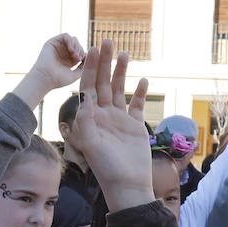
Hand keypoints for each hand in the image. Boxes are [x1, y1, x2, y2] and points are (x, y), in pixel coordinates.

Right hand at [13, 34, 84, 108]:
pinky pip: (66, 36)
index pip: (81, 51)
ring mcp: (58, 47)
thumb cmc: (59, 79)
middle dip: (80, 50)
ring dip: (76, 45)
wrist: (46, 78)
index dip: (84, 54)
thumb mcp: (76, 74)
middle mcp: (63, 53)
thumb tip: (89, 56)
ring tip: (74, 54)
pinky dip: (70, 41)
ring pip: (73, 39)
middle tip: (78, 58)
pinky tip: (71, 50)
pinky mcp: (53, 42)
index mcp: (69, 61)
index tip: (82, 61)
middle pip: (78, 45)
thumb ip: (85, 66)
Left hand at [72, 43, 152, 212]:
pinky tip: (143, 80)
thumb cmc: (106, 169)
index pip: (88, 87)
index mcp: (90, 118)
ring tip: (124, 53)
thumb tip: (84, 98)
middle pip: (104, 83)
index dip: (90, 68)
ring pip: (120, 90)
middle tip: (108, 41)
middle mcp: (103, 116)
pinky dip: (139, 92)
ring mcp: (119, 120)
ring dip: (121, 72)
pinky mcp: (135, 126)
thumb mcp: (92, 145)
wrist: (128, 185)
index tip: (92, 50)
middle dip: (105, 62)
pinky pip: (136, 105)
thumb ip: (87, 122)